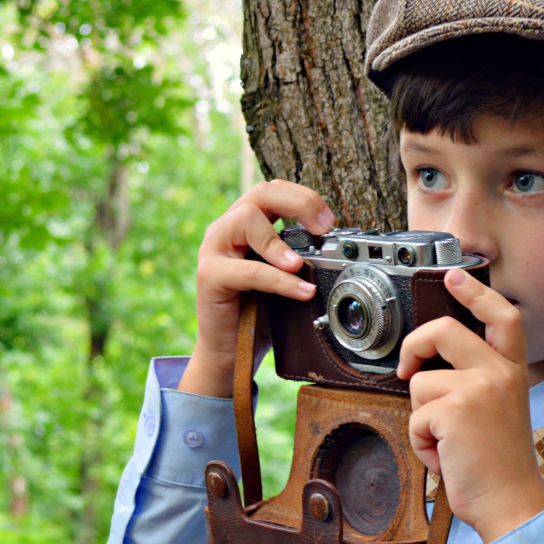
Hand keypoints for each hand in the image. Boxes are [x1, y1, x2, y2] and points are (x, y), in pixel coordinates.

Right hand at [178, 181, 334, 397]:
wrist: (229, 352)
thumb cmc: (257, 313)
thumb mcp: (282, 277)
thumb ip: (296, 256)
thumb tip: (334, 247)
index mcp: (244, 225)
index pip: (272, 190)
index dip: (304, 197)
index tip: (329, 221)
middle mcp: (225, 230)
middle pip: (260, 193)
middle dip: (299, 204)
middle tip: (324, 228)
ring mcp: (213, 250)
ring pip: (246, 219)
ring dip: (280, 240)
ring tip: (301, 264)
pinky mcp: (209, 276)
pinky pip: (249, 270)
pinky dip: (279, 280)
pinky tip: (301, 292)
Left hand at [395, 269, 543, 542]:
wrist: (511, 504)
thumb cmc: (498, 465)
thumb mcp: (498, 410)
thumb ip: (476, 381)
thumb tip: (430, 365)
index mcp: (513, 371)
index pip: (502, 317)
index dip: (477, 292)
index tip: (454, 276)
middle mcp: (500, 373)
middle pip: (444, 330)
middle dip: (414, 346)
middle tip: (407, 368)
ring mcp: (478, 389)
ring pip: (420, 382)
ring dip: (420, 418)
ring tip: (447, 441)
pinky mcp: (454, 411)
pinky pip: (414, 417)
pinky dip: (420, 442)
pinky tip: (446, 456)